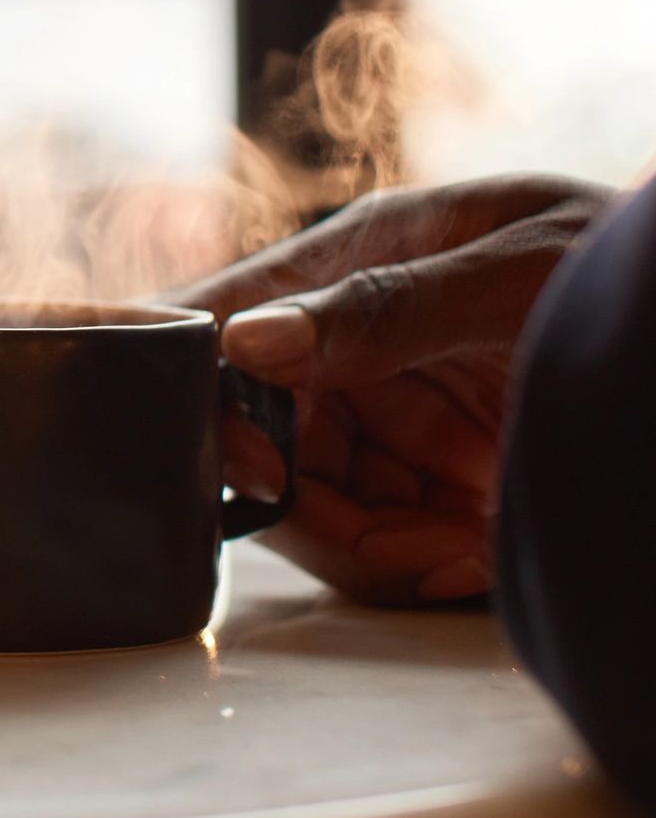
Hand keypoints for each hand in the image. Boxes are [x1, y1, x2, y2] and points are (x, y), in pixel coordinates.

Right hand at [167, 175, 613, 605]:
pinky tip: (480, 559)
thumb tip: (247, 342)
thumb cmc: (631, 268)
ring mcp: (392, 402)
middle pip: (257, 431)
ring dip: (369, 545)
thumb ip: (385, 309)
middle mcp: (351, 333)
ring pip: (311, 494)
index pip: (218, 320)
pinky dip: (413, 560)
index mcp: (354, 257)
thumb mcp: (522, 273)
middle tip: (409, 552)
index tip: (250, 472)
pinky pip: (378, 529)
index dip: (203, 398)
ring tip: (468, 559)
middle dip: (306, 504)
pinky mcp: (435, 466)